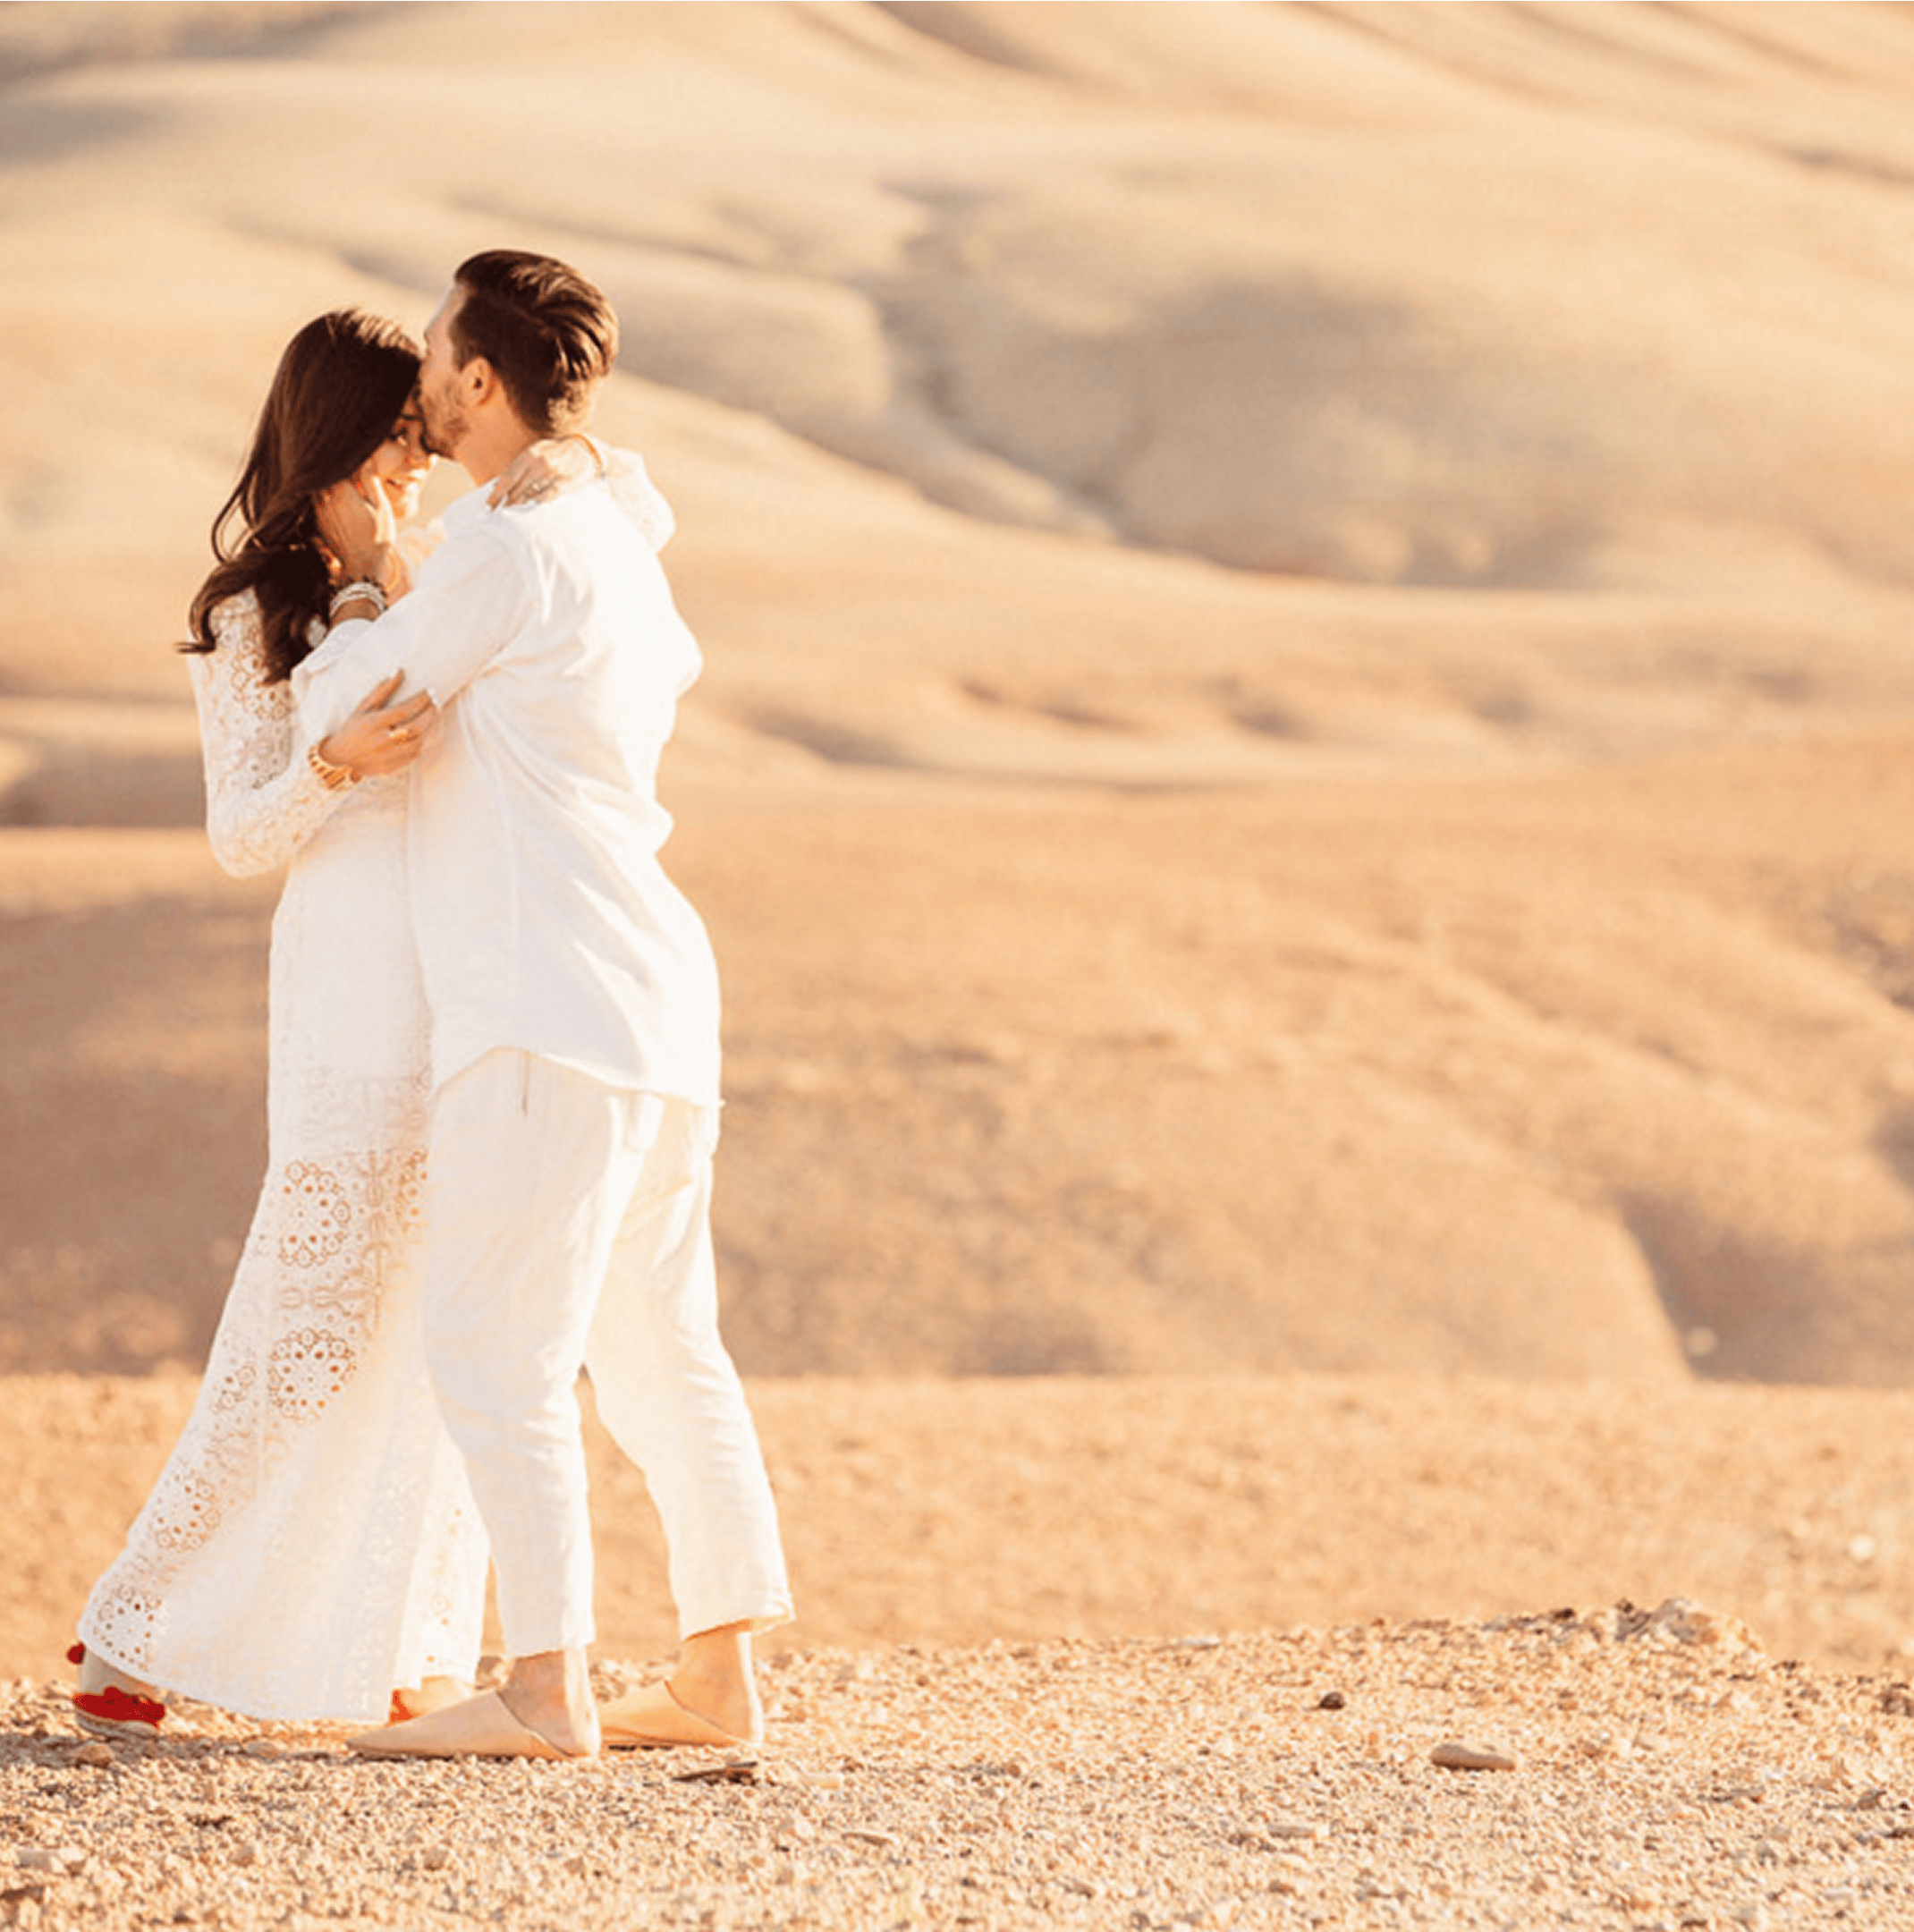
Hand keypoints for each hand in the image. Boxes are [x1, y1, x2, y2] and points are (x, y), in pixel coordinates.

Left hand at [315, 464, 397, 589]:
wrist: (362, 565)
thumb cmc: (377, 536)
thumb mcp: (382, 507)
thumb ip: (372, 481)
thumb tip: (368, 459)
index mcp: (342, 491)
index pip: (336, 464)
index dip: (341, 457)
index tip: (348, 451)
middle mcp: (326, 499)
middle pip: (323, 474)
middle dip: (331, 467)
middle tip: (342, 461)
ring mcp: (319, 511)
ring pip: (317, 487)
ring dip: (326, 481)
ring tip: (340, 480)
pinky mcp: (318, 522)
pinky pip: (317, 501)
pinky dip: (323, 496)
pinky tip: (335, 498)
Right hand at [315, 672, 436, 779]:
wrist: (341, 758)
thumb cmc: (353, 729)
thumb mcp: (364, 707)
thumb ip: (383, 690)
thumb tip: (399, 672)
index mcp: (373, 723)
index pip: (403, 711)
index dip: (420, 701)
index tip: (429, 693)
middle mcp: (381, 741)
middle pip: (414, 728)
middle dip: (428, 715)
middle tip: (434, 705)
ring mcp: (387, 756)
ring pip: (417, 742)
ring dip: (426, 729)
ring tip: (429, 718)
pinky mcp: (391, 767)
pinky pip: (413, 755)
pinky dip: (419, 743)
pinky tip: (420, 734)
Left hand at [488, 433, 603, 509]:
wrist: (584, 450)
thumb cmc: (555, 451)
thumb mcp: (535, 451)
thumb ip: (519, 466)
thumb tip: (499, 483)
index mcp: (529, 455)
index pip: (507, 478)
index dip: (496, 494)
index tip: (488, 507)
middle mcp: (539, 465)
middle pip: (516, 489)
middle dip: (507, 501)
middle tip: (500, 510)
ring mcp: (551, 476)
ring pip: (529, 496)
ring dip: (519, 503)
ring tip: (513, 509)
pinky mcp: (562, 486)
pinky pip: (543, 499)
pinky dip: (535, 503)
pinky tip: (530, 505)